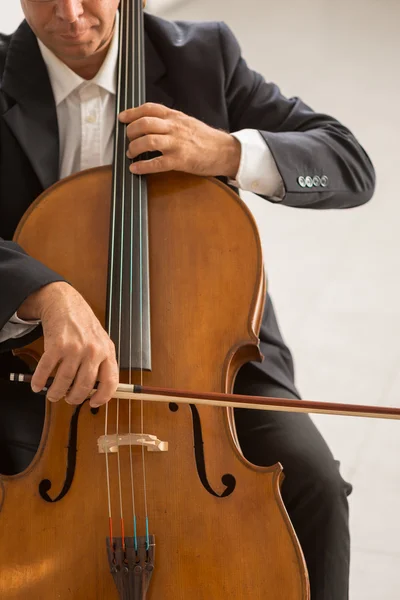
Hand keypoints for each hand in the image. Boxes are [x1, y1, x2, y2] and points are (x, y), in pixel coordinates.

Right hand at [17, 282, 118, 407]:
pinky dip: (40, 381)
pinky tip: (38, 385)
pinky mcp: (57, 345)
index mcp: (107, 351)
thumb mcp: (101, 341)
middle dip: (74, 398)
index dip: (103, 397)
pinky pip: (46, 370)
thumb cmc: (83, 324)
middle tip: (68, 399)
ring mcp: (75, 348)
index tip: (94, 404)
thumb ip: (102, 362)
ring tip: (53, 394)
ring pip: (64, 382)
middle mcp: (93, 351)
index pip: (111, 382)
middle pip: (84, 386)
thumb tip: (98, 390)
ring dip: (56, 393)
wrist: (65, 302)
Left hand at [118, 103, 240, 178]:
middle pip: (144, 123)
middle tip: (127, 139)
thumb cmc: (207, 139)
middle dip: (130, 131)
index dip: (132, 112)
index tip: (122, 118)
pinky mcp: (180, 160)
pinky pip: (156, 163)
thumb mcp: (188, 123)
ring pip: (148, 141)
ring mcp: (177, 144)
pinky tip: (135, 169)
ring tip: (131, 153)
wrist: (225, 151)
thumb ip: (170, 121)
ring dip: (134, 148)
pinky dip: (142, 166)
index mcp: (176, 117)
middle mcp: (175, 128)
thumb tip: (150, 125)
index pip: (150, 108)